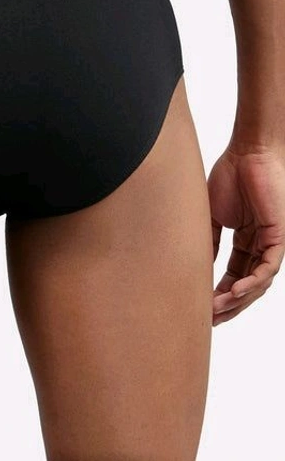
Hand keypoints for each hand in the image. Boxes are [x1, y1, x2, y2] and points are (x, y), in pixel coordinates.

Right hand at [208, 145, 284, 326]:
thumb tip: (197, 266)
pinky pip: (268, 267)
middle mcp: (261, 245)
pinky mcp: (280, 236)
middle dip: (228, 305)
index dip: (218, 293)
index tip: (200, 307)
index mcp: (246, 240)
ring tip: (217, 310)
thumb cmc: (230, 176)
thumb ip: (208, 241)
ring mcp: (272, 242)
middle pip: (247, 285)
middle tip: (208, 319)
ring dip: (238, 299)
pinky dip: (252, 282)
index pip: (234, 275)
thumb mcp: (211, 216)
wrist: (247, 153)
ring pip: (258, 282)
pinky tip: (235, 291)